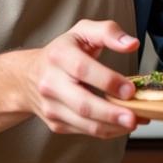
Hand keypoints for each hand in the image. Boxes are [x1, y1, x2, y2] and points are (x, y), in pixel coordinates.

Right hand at [26, 19, 147, 137]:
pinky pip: (84, 131)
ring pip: (85, 123)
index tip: (130, 89)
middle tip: (134, 117)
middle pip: (83, 104)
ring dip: (113, 126)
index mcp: (59, 56)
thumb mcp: (83, 31)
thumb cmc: (63, 52)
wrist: (28, 75)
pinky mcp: (55, 124)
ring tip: (135, 122)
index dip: (108, 81)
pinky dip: (107, 131)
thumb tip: (132, 44)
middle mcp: (51, 83)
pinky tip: (122, 125)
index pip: (83, 70)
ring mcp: (51, 107)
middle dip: (111, 113)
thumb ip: (109, 32)